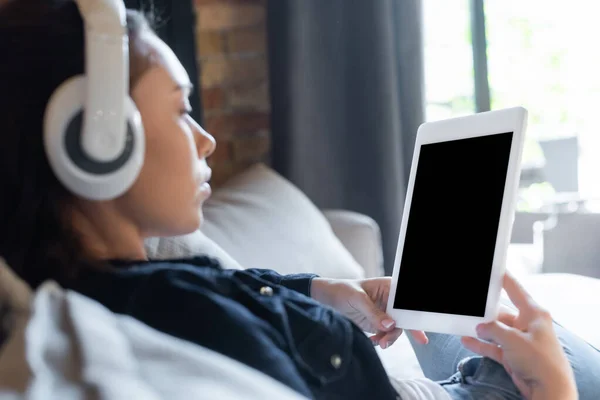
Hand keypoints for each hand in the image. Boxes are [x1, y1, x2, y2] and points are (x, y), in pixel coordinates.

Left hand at [311, 277, 427, 347]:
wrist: (327, 299)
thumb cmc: (342, 290)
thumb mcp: (357, 298)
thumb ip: (374, 312)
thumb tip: (390, 325)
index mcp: (389, 288)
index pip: (406, 301)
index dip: (414, 312)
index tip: (417, 324)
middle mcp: (389, 301)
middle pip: (404, 317)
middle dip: (402, 330)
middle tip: (400, 340)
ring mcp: (384, 313)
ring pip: (396, 328)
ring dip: (391, 337)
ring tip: (381, 343)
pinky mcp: (377, 324)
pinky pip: (386, 334)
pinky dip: (383, 340)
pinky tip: (374, 341)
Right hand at [461, 273, 576, 399]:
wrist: (548, 390)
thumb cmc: (540, 361)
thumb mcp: (513, 339)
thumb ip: (492, 330)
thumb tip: (479, 328)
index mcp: (533, 313)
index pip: (515, 289)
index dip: (502, 278)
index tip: (490, 268)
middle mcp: (526, 324)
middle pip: (500, 311)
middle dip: (484, 311)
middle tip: (468, 304)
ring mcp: (519, 339)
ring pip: (495, 329)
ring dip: (480, 329)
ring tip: (463, 323)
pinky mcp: (513, 354)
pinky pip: (493, 345)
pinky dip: (481, 344)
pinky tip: (466, 340)